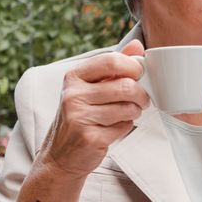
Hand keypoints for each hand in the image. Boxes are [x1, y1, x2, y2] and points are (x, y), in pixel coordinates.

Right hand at [37, 39, 148, 178]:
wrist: (60, 156)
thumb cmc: (79, 117)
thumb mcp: (90, 87)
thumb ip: (113, 66)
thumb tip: (137, 45)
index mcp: (74, 77)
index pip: (111, 61)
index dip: (133, 67)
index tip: (139, 75)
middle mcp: (73, 95)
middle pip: (125, 86)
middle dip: (141, 94)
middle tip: (142, 100)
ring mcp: (79, 117)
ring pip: (128, 108)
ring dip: (134, 112)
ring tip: (127, 114)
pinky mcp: (89, 137)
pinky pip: (123, 127)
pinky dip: (125, 127)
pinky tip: (114, 128)